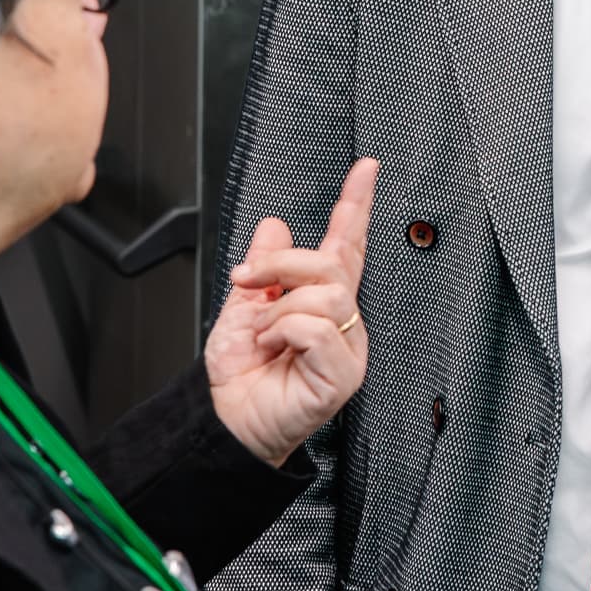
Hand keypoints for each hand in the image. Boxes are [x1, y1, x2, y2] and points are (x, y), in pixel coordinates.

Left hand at [205, 158, 377, 467]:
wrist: (224, 421)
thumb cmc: (239, 378)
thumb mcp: (241, 308)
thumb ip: (263, 269)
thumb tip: (274, 227)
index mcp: (321, 303)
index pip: (347, 246)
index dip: (356, 206)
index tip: (365, 169)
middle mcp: (342, 323)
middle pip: (333, 265)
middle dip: (283, 266)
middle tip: (249, 282)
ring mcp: (347, 349)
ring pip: (328, 295)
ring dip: (280, 309)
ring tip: (265, 334)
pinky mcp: (343, 375)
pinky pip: (317, 329)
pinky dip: (283, 332)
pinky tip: (275, 350)